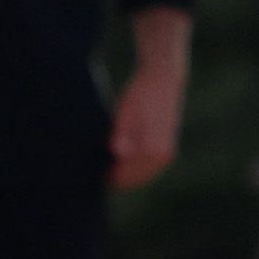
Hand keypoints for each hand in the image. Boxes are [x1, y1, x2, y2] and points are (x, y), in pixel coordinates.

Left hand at [107, 59, 184, 193]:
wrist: (162, 79)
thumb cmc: (140, 94)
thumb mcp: (125, 113)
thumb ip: (121, 136)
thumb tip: (117, 155)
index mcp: (153, 149)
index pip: (124, 174)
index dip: (107, 176)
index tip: (92, 174)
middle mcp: (162, 157)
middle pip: (133, 179)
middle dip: (116, 178)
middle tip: (95, 174)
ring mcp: (166, 156)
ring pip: (140, 176)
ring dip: (125, 175)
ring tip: (105, 168)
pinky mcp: (166, 151)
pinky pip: (146, 169)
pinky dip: (134, 170)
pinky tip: (119, 163)